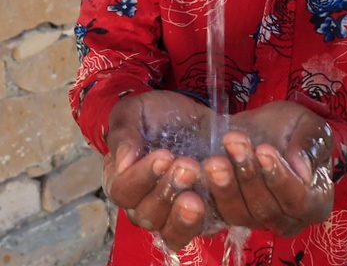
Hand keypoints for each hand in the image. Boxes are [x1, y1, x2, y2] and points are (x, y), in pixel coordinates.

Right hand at [103, 91, 216, 250]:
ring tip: (200, 193)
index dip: (141, 178)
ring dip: (186, 216)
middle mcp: (144, 205)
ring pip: (173, 235)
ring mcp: (175, 217)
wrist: (206, 120)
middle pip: (147, 216)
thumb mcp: (138, 111)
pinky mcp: (205, 221)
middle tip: (188, 166)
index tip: (164, 156)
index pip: (122, 192)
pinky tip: (224, 188)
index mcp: (123, 180)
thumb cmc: (165, 116)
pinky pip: (206, 231)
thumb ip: (124, 133)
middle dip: (167, 192)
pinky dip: (215, 212)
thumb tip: (122, 163)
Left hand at [201, 101, 333, 236]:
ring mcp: (253, 222)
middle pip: (266, 210)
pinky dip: (205, 195)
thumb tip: (303, 170)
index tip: (263, 150)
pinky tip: (196, 171)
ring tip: (214, 159)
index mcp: (314, 202)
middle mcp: (285, 220)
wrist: (247, 129)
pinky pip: (211, 217)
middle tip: (233, 142)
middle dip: (248, 175)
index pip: (300, 202)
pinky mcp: (223, 219)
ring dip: (224, 185)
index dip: (280, 178)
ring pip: (238, 214)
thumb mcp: (306, 124)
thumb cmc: (284, 128)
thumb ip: (311, 143)